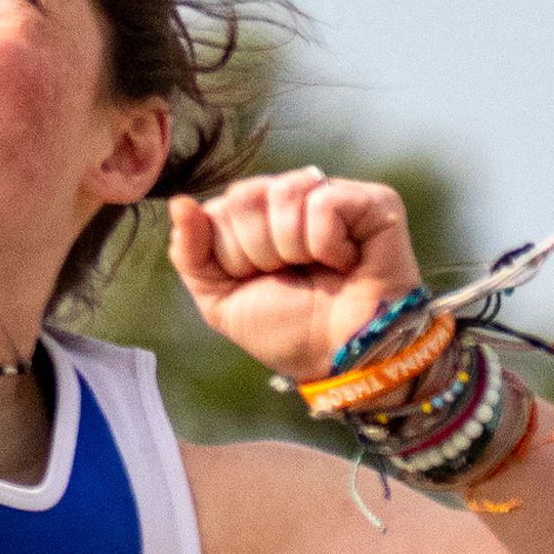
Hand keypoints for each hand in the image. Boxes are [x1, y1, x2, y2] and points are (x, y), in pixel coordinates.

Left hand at [168, 169, 424, 384]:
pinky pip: (324, 202)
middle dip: (259, 251)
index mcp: (257, 216)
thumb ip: (191, 254)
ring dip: (293, 248)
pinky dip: (327, 244)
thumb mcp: (222, 300)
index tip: (261, 281)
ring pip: (283, 193)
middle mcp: (294, 199)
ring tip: (319, 270)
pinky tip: (345, 262)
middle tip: (291, 276)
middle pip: (245, 195)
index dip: (232, 255)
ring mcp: (334, 194)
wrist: (342, 360)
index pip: (219, 208)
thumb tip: (179, 202)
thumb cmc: (289, 331)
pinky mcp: (374, 202)